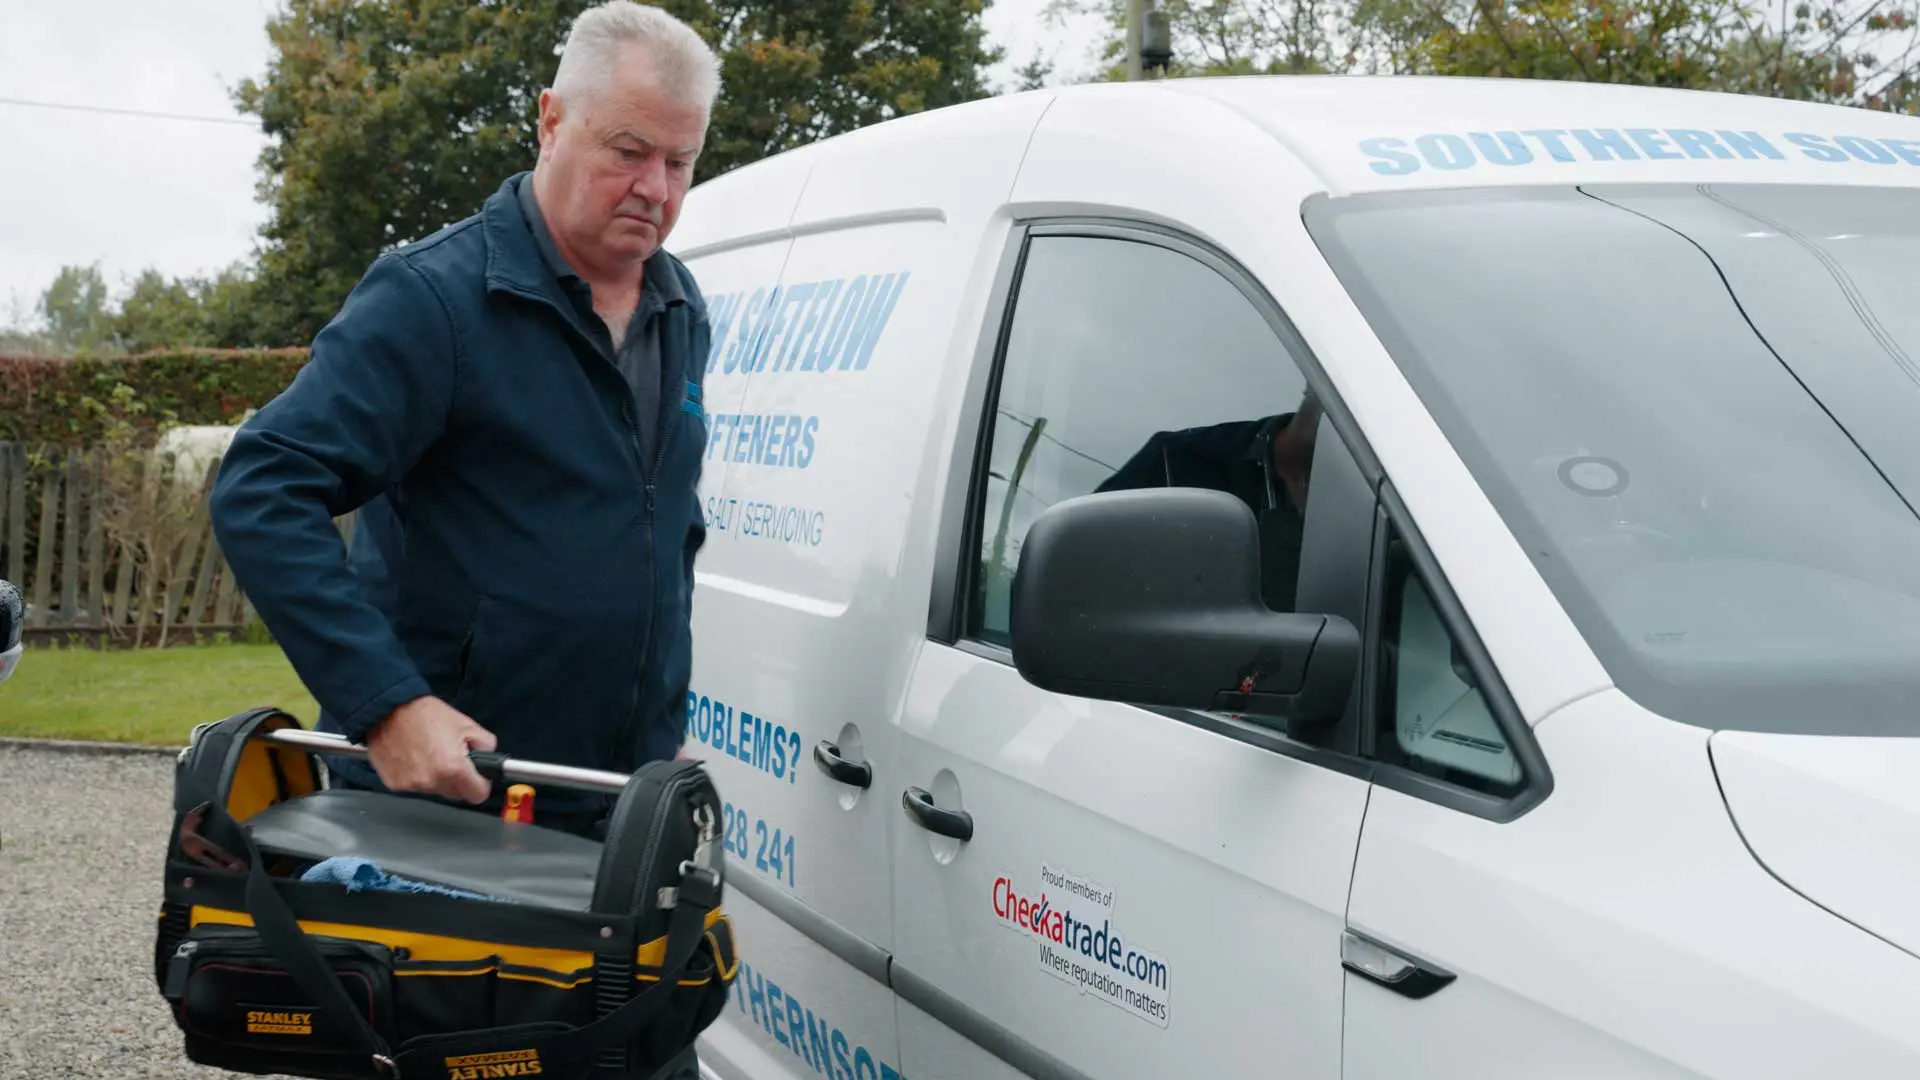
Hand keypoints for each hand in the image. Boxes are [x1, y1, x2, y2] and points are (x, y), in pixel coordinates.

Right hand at [365, 696, 496, 803]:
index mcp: (453, 769)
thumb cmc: (426, 714)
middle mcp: (431, 782)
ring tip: (430, 754)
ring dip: (437, 778)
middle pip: (456, 794)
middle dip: (459, 780)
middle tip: (452, 758)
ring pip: (435, 790)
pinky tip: (414, 757)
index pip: (477, 795)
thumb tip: (489, 759)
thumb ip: (486, 746)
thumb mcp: (467, 724)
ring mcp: (411, 786)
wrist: (388, 709)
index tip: (478, 776)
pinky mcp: (395, 785)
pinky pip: (415, 787)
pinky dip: (418, 776)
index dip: (481, 783)